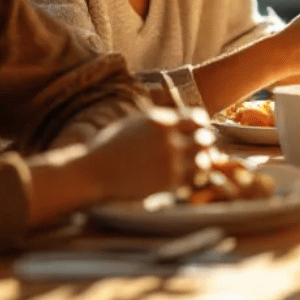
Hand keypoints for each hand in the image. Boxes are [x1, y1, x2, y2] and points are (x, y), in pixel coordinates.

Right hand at [81, 108, 208, 200]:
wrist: (93, 172)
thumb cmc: (110, 147)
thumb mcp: (133, 122)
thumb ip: (157, 119)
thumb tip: (178, 116)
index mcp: (161, 121)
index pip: (197, 118)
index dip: (201, 125)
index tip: (199, 132)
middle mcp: (169, 139)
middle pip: (205, 139)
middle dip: (205, 144)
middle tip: (201, 151)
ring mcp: (170, 161)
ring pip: (204, 161)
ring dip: (202, 164)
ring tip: (196, 168)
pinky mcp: (168, 182)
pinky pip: (192, 180)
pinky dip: (192, 180)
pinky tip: (185, 181)